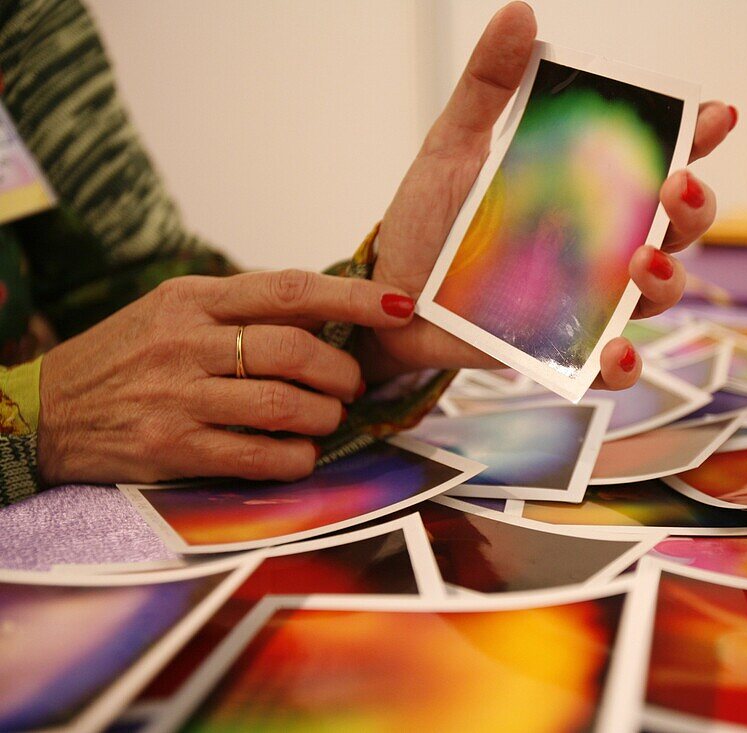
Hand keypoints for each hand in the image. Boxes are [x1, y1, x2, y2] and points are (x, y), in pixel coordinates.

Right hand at [37, 270, 416, 484]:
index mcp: (192, 299)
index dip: (352, 298)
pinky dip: (293, 458)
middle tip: (350, 385)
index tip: (397, 306)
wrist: (44, 412)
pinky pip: (255, 455)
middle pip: (294, 349)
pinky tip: (299, 455)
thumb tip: (322, 316)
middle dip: (340, 371)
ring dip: (323, 416)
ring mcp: (177, 396)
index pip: (288, 289)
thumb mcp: (171, 313)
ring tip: (327, 419)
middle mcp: (185, 342)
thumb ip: (239, 311)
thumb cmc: (125, 358)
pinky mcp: (170, 447)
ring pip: (282, 404)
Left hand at [361, 1, 735, 389]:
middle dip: (694, 206)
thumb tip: (520, 14)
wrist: (384, 295)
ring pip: (658, 293)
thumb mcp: (453, 146)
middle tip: (675, 187)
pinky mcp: (560, 350)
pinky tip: (617, 354)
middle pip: (678, 226)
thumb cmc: (428, 221)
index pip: (656, 158)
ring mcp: (586, 297)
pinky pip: (608, 366)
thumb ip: (488, 87)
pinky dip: (622, 366)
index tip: (714, 117)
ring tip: (642, 260)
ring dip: (667, 278)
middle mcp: (600, 241)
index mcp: (585, 187)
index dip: (695, 137)